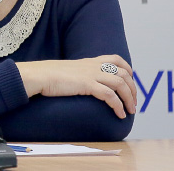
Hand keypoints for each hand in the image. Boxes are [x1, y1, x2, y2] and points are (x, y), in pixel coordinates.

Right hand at [16, 55, 136, 118]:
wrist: (40, 75)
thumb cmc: (49, 75)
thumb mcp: (69, 71)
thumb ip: (79, 74)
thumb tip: (82, 83)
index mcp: (90, 61)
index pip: (117, 59)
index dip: (128, 70)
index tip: (131, 81)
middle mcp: (94, 65)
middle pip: (123, 73)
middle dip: (132, 89)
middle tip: (133, 103)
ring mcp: (91, 74)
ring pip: (120, 84)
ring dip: (129, 99)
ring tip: (130, 111)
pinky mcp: (87, 84)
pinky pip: (109, 95)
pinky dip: (118, 105)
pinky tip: (119, 114)